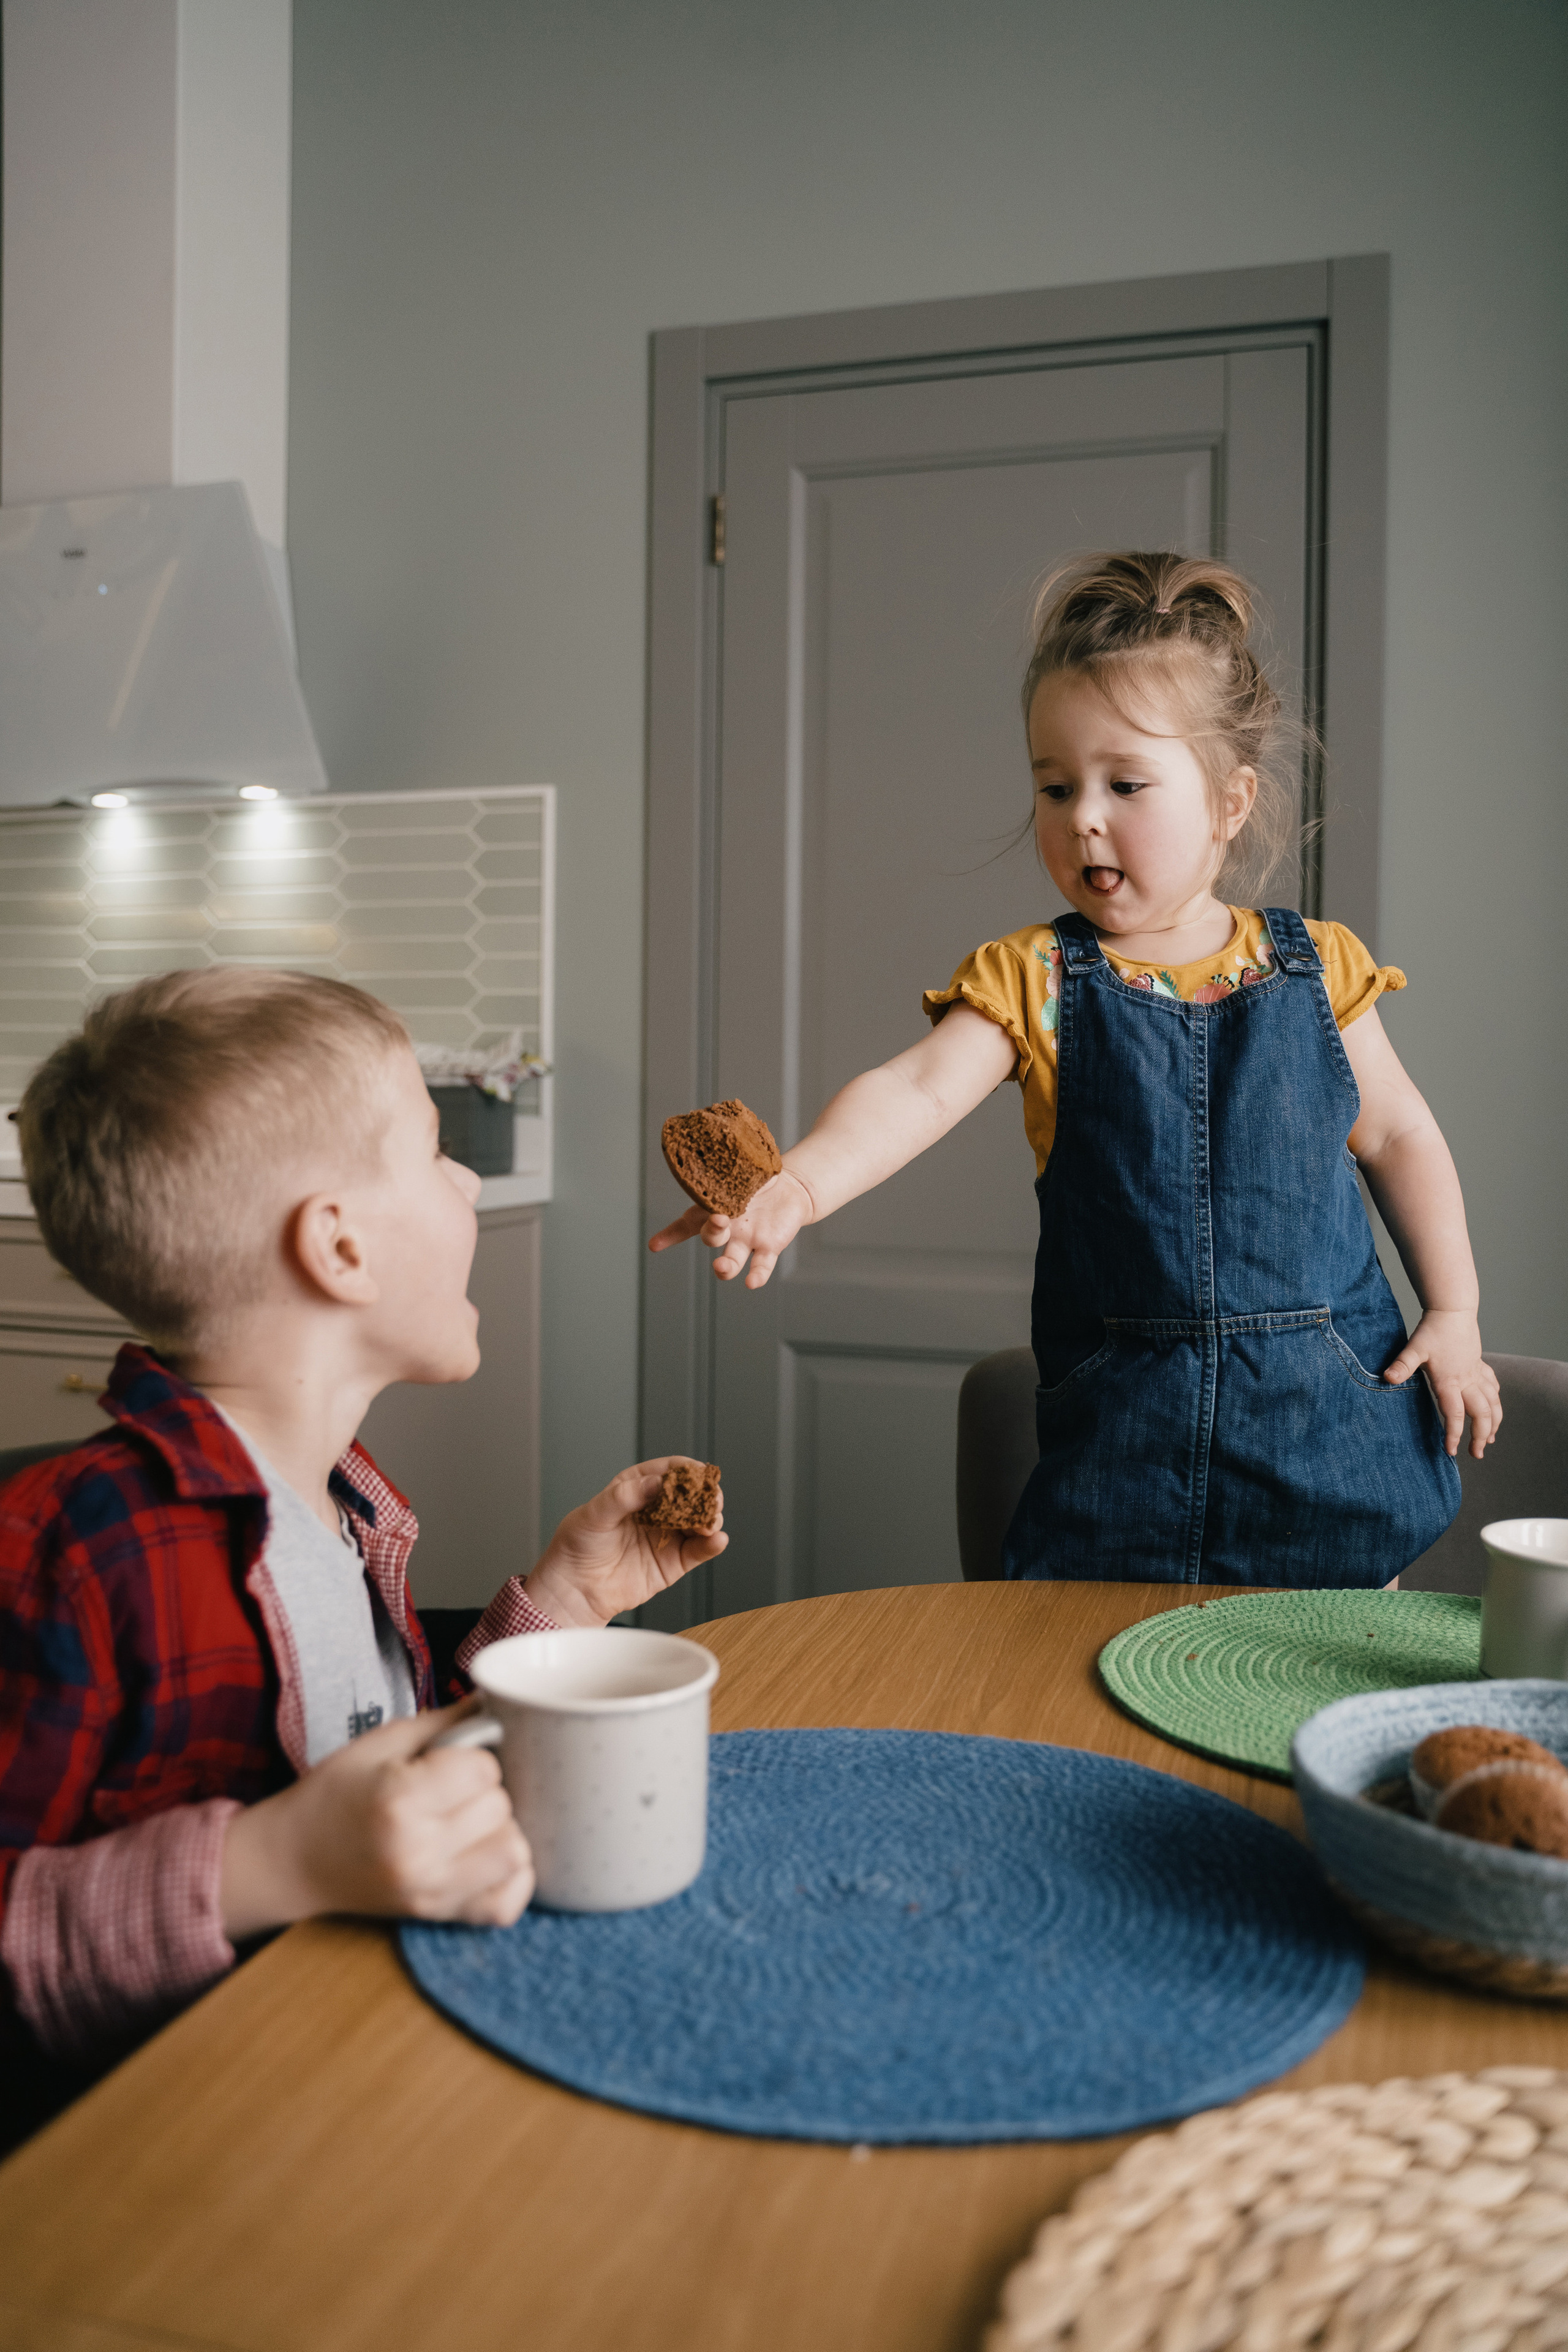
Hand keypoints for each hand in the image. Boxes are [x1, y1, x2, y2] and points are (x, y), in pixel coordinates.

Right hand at [220, 1702, 533, 1941]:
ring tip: (471, 1823)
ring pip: (514, 1855)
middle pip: (501, 1809)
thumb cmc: (336, 1792)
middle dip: (486, 1791)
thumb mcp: (382, 1742)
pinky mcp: (437, 1916)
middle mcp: (418, 1852)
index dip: (474, 1757)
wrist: (294, 1859)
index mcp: (400, 1800)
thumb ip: (448, 1722)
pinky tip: (483, 1855)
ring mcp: (430, 1892)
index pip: (484, 1769)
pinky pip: (505, 1905)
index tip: (451, 1760)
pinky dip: (508, 1879)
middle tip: (456, 1791)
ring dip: (501, 1832)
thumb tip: (504, 1701)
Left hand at [522, 1460, 728, 1627]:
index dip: (686, 1470)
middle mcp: (657, 1509)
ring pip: (700, 1520)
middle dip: (706, 1494)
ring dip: (711, 1518)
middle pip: (691, 1495)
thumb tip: (656, 1483)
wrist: (575, 1589)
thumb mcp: (595, 1513)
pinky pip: (699, 1550)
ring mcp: (668, 1535)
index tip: (698, 1474)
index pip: (668, 1471)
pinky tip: (716, 1539)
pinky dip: (712, 1544)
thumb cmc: (577, 1546)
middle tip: (711, 1499)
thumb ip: (625, 1496)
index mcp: (636, 1488)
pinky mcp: (674, 1562)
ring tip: (710, 1521)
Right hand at [647, 1168, 814, 1289]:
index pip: (686, 1224)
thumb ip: (724, 1166)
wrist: (792, 1188)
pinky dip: (756, 1275)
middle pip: (710, 1238)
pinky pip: (760, 1266)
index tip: (654, 1246)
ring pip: (731, 1260)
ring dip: (724, 1266)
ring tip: (720, 1267)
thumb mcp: (740, 1170)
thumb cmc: (759, 1180)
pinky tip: (752, 1283)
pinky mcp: (769, 1247)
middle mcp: (727, 1229)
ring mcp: (747, 1240)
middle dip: (711, 1232)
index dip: (670, 1235)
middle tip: (719, 1220)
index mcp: (713, 1209)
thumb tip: (712, 1132)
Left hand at [1383, 1311, 1501, 1458]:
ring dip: (1494, 1423)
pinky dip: (1496, 1401)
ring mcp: (1476, 1374)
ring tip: (1490, 1440)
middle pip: (1482, 1414)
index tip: (1450, 1451)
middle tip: (1476, 1454)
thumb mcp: (1414, 1348)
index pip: (1455, 1414)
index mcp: (1449, 1381)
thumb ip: (1402, 1365)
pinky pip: (1493, 1388)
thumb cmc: (1433, 1330)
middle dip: (1480, 1436)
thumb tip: (1387, 1378)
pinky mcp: (1480, 1366)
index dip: (1454, 1434)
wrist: (1453, 1310)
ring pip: (1493, 1403)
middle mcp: (1467, 1381)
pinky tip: (1494, 1409)